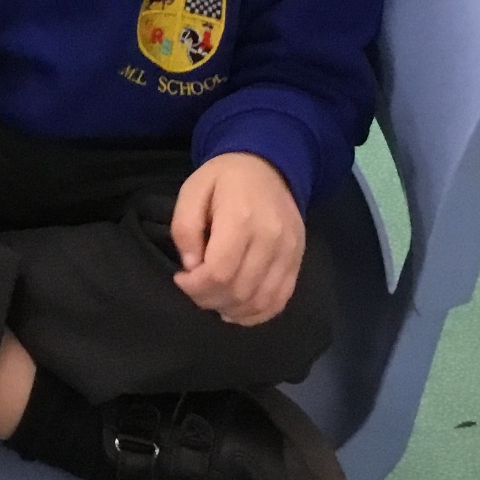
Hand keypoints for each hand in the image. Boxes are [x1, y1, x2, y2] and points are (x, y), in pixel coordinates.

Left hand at [170, 152, 303, 325]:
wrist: (270, 166)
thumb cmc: (225, 178)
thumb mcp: (193, 190)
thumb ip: (185, 228)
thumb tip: (192, 266)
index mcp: (240, 219)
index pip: (219, 272)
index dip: (196, 287)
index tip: (182, 278)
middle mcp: (270, 239)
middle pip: (239, 291)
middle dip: (209, 299)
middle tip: (195, 289)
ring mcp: (288, 252)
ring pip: (260, 301)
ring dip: (232, 309)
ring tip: (214, 299)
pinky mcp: (298, 260)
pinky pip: (280, 300)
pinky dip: (257, 313)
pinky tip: (237, 308)